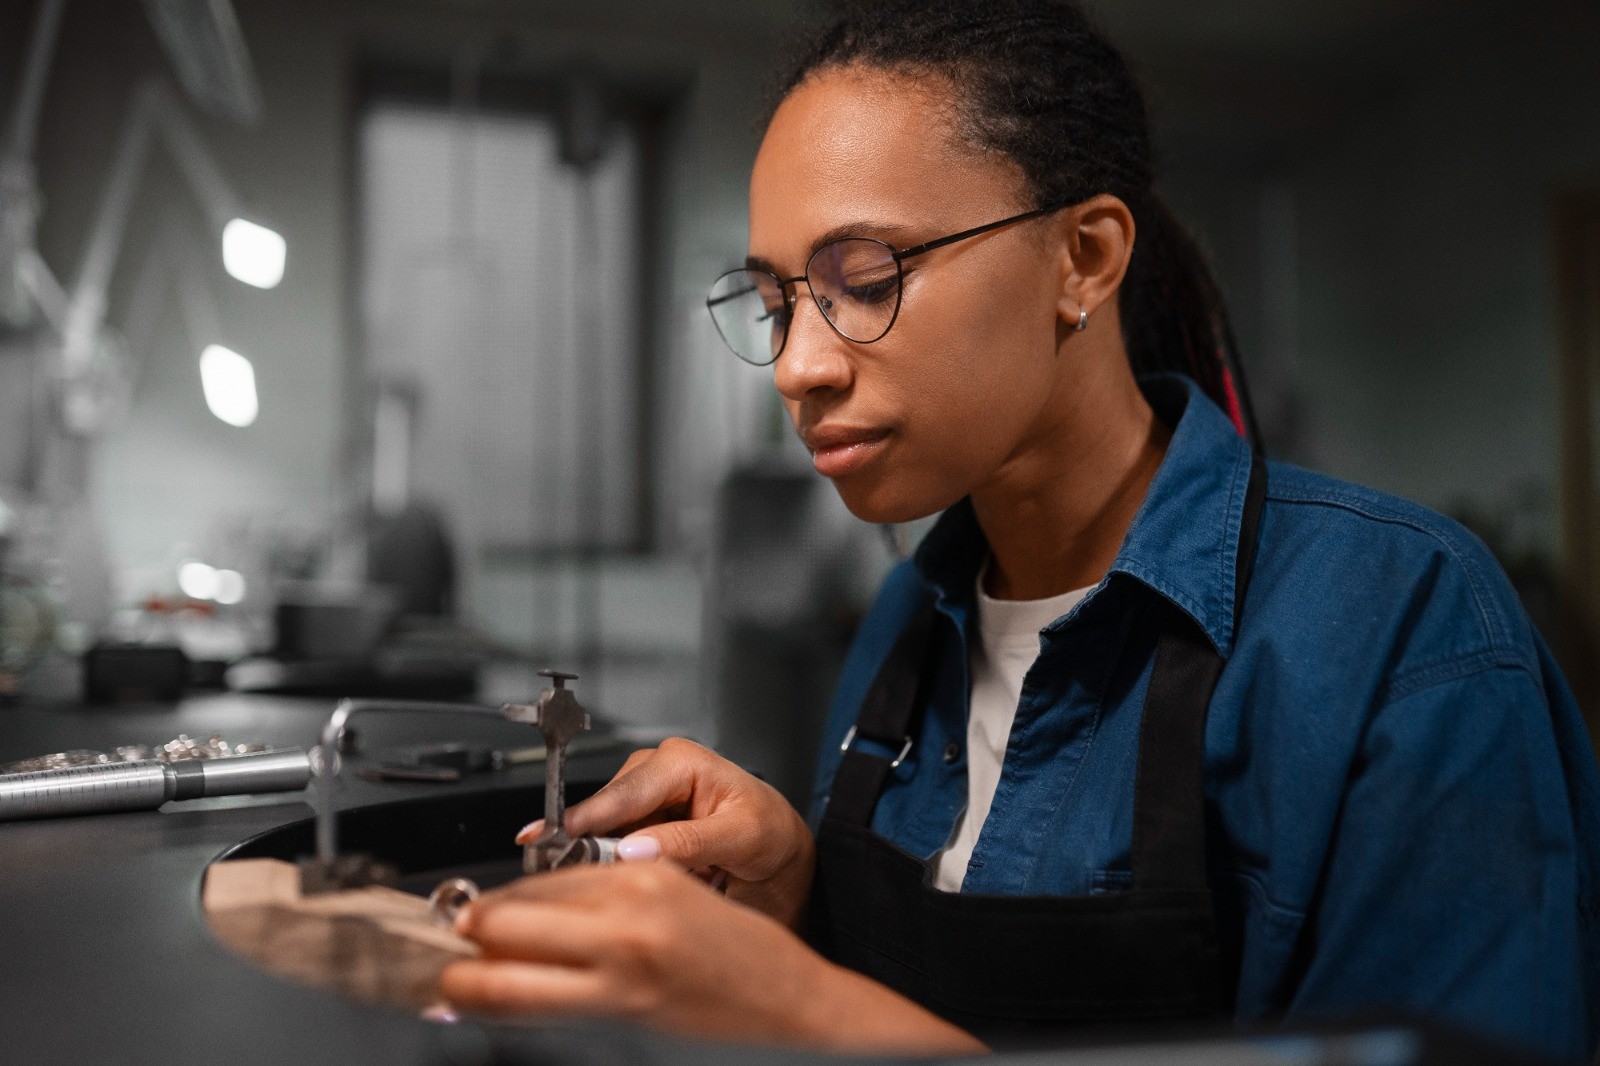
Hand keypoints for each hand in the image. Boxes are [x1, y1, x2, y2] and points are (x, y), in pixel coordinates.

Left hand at [439, 862, 984, 1055]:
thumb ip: (612, 898)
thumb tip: (536, 910)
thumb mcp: (681, 900)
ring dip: (462, 979)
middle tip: (435, 946)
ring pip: (505, 976)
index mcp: (642, 881)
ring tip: (438, 984)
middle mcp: (624, 923)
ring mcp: (618, 979)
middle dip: (463, 936)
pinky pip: (536, 1015)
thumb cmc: (746, 962)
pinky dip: (496, 1009)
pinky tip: (472, 1008)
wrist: (801, 1013)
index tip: (463, 912)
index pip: (537, 884)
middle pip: (507, 921)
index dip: (491, 901)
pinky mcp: (620, 1023)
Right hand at [518, 738, 814, 927]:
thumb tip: (633, 850)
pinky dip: (613, 867)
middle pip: (601, 813)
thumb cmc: (769, 832)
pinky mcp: (635, 822)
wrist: (780, 848)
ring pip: (600, 833)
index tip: (552, 845)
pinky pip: (610, 847)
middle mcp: (654, 770)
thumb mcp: (742, 837)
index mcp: (680, 760)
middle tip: (578, 883)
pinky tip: (627, 882)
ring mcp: (641, 796)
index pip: (622, 794)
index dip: (584, 822)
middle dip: (590, 849)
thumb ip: (689, 842)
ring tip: (626, 885)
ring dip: (603, 862)